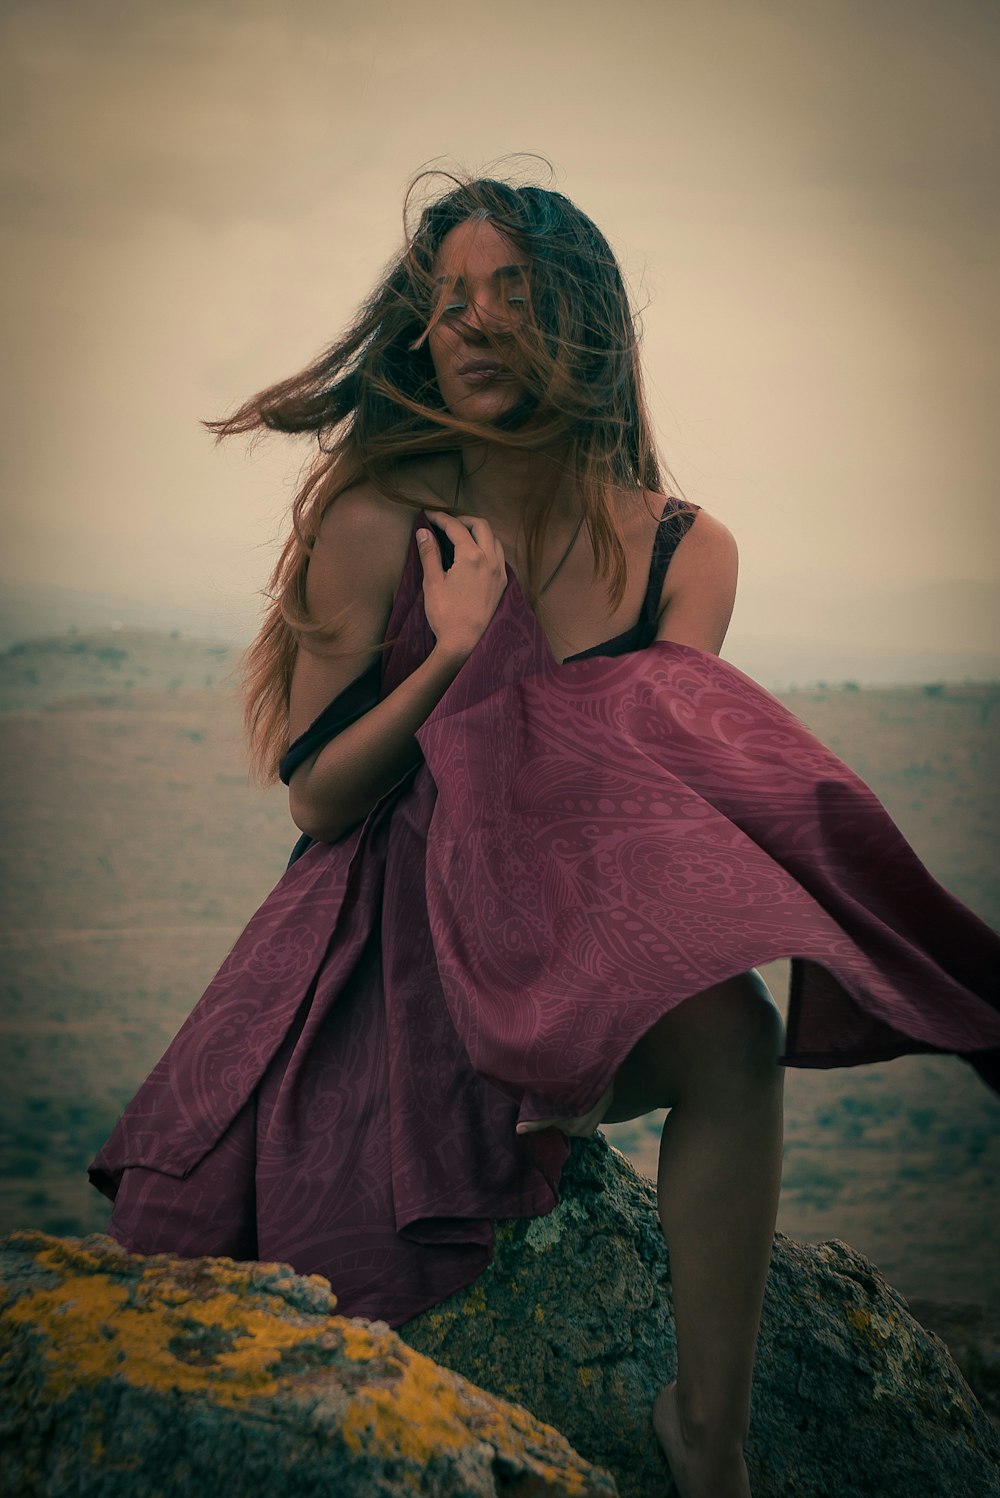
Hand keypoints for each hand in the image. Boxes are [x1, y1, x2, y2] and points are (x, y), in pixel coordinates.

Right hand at [416, 512, 507, 658]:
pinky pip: (499, 555)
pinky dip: (488, 546)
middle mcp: (490, 560)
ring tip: (461, 536)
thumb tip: (424, 532)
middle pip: (481, 525)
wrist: (463, 642)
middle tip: (446, 523)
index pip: (456, 527)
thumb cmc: (445, 614)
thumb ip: (429, 553)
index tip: (428, 515)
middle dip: (463, 520)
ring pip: (494, 539)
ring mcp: (499, 572)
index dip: (441, 518)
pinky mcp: (502, 584)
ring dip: (478, 532)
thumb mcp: (432, 582)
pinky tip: (475, 554)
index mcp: (472, 556)